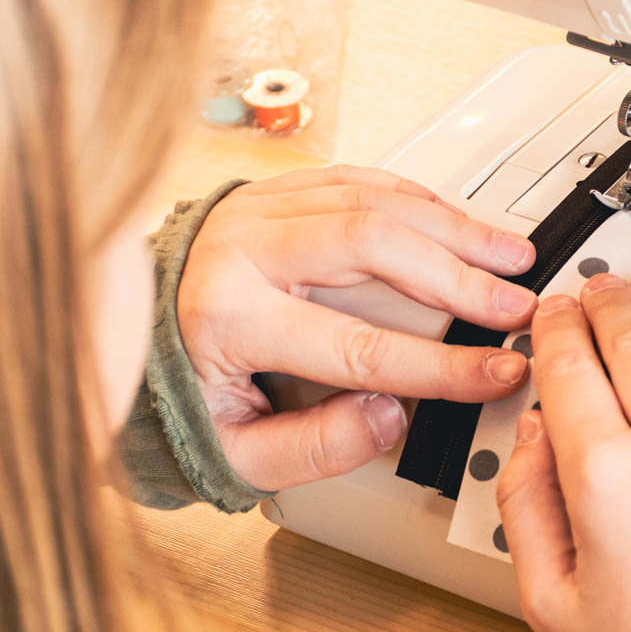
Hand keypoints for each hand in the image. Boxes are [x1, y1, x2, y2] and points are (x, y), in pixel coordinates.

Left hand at [177, 165, 537, 490]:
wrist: (116, 334)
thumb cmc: (173, 393)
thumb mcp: (233, 453)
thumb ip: (316, 447)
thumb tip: (391, 416)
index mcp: (226, 317)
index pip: (359, 345)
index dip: (442, 364)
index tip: (496, 371)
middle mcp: (239, 248)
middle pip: (373, 245)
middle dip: (459, 277)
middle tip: (514, 304)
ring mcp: (254, 210)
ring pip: (372, 198)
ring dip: (451, 225)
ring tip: (506, 253)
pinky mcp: (270, 194)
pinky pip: (356, 178)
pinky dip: (415, 198)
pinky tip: (455, 219)